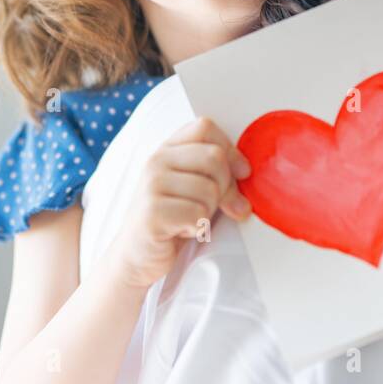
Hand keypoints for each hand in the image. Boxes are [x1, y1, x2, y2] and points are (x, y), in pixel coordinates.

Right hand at [109, 117, 252, 290]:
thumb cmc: (170, 220)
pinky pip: (198, 214)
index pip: (205, 127)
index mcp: (167, 150)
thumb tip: (246, 173)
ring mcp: (152, 185)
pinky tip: (181, 230)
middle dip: (225, 187)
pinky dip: (197, 228)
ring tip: (190, 219)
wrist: (136, 256)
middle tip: (214, 206)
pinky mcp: (153, 212)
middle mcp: (156, 162)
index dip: (230, 149)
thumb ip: (215, 172)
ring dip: (208, 212)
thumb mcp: (191, 187)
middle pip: (214, 157)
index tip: (241, 173)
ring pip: (210, 189)